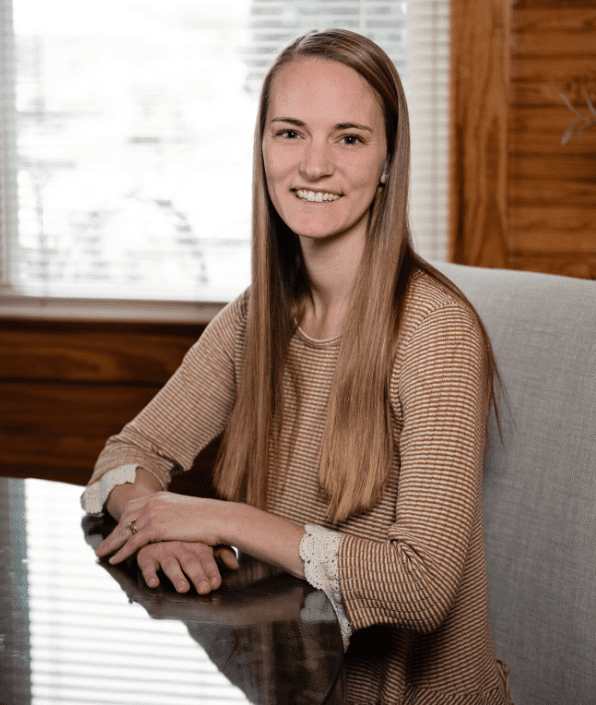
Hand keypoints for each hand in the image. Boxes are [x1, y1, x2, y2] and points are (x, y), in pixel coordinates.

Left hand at [95, 492, 227, 564]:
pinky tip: (114, 559)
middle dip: (113, 533)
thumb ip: (174, 513)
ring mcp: (153, 514)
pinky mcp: (155, 528)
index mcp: (160, 496)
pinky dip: (121, 551)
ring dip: (111, 544)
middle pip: (125, 518)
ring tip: (101, 554)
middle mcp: (153, 502)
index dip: (123, 521)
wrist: (218, 518)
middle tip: (103, 546)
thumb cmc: (209, 517)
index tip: (116, 530)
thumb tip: (173, 521)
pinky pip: (132, 542)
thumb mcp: (187, 510)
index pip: (133, 507)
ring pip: (125, 531)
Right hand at [136, 541, 238, 593]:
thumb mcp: (203, 544)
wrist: (155, 524)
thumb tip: (236, 564)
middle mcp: (180, 547)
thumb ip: (221, 553)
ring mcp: (164, 551)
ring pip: (171, 565)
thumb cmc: (185, 541)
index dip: (211, 570)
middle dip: (198, 576)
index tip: (216, 584)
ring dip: (177, 577)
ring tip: (184, 588)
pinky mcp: (146, 555)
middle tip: (204, 589)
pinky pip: (146, 566)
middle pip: (190, 562)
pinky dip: (149, 574)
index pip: (206, 558)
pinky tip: (154, 583)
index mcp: (195, 544)